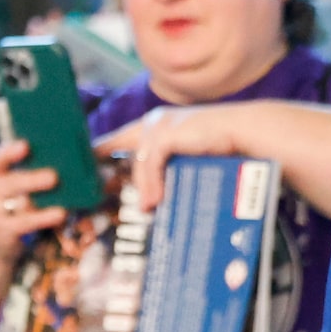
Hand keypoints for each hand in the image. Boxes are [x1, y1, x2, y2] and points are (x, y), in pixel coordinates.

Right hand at [0, 139, 69, 259]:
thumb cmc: (9, 202)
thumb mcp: (11, 184)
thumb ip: (28, 169)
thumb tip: (63, 159)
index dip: (10, 152)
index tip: (25, 146)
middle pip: (11, 184)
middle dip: (32, 180)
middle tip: (53, 177)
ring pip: (20, 206)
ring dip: (42, 205)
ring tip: (62, 205)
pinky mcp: (2, 233)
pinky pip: (26, 224)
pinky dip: (44, 219)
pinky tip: (60, 214)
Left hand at [104, 102, 272, 212]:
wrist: (247, 136)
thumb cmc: (222, 151)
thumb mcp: (186, 163)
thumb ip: (166, 176)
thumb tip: (148, 204)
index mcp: (156, 127)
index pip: (118, 140)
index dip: (100, 152)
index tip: (83, 167)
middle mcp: (153, 123)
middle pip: (119, 149)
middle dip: (108, 173)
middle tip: (102, 198)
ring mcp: (159, 126)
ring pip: (138, 164)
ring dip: (143, 188)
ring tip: (149, 208)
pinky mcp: (166, 135)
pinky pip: (149, 164)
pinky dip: (151, 184)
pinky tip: (155, 201)